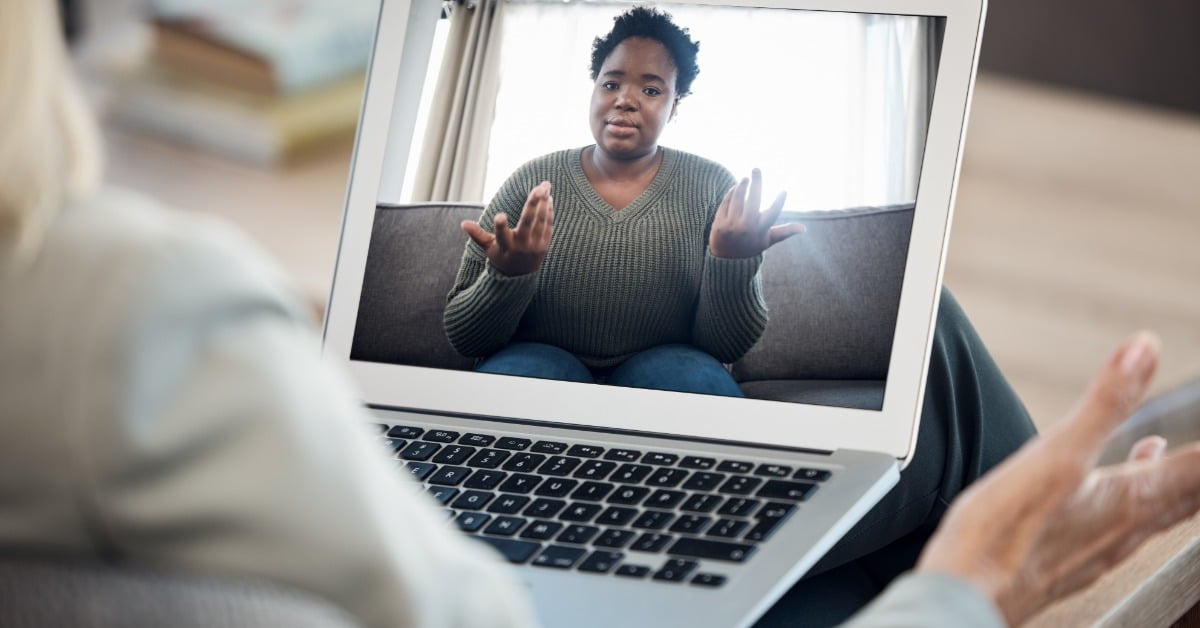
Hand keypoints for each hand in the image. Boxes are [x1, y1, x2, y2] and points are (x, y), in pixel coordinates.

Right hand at [461, 181, 553, 275]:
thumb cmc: (501, 256)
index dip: (500, 226)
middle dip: (533, 204)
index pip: (502, 235)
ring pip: (541, 221)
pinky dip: (548, 210)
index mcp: (506, 246)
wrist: (520, 275)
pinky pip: (548, 225)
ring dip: (544, 202)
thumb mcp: (488, 248)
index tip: (499, 216)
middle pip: (528, 223)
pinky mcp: (545, 244)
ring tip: (545, 186)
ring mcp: (535, 245)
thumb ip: (478, 235)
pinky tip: (548, 198)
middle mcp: (522, 246)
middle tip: (539, 188)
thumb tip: (463, 223)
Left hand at [708, 169, 804, 258]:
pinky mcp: (719, 223)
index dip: (779, 202)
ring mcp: (732, 225)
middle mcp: (747, 227)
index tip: (784, 191)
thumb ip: (784, 232)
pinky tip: (735, 188)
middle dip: (757, 182)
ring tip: (746, 179)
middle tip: (756, 169)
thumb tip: (804, 228)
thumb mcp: (767, 240)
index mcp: (761, 230)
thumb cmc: (750, 246)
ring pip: (738, 198)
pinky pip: (726, 202)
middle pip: (754, 200)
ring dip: (742, 186)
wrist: (725, 259)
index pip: (773, 213)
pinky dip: (731, 193)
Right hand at [917, 331, 1199, 625]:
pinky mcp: (1071, 562)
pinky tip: (1113, 501)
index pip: (1198, 468)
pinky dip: (1132, 507)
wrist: (966, 595)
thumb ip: (1105, 402)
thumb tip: (1143, 350)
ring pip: (1157, 516)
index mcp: (1131, 498)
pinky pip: (1121, 530)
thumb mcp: (1056, 454)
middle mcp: (1125, 528)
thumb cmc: (1004, 534)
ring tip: (1180, 467)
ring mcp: (1100, 549)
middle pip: (1188, 497)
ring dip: (1176, 490)